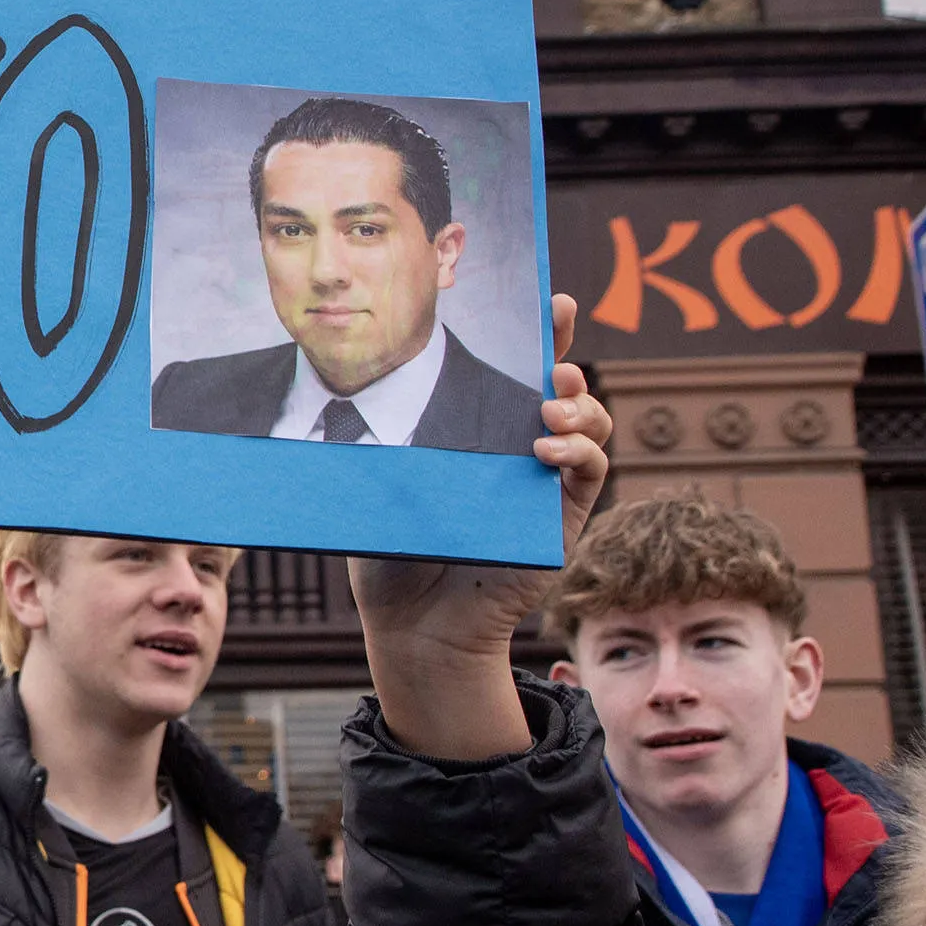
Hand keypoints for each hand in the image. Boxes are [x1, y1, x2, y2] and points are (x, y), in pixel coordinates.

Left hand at [348, 294, 612, 759]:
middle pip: (560, 386)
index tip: (544, 301)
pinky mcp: (562, 520)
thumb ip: (381, 436)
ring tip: (548, 406)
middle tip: (556, 337)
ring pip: (589, 423)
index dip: (535, 332)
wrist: (412, 624)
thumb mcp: (382, 479)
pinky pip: (588, 475)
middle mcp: (519, 447)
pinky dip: (580, 454)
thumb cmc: (392, 549)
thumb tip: (337, 383)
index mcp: (477, 428)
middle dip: (565, 351)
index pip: (510, 369)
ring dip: (578, 405)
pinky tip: (547, 450)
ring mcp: (546, 482)